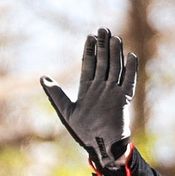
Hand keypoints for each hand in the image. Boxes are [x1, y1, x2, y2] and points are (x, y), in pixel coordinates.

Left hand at [41, 27, 137, 174]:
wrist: (100, 146)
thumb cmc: (82, 131)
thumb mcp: (65, 110)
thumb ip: (55, 94)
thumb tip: (42, 78)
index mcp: (87, 89)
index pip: (89, 64)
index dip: (90, 50)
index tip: (90, 36)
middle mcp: (101, 87)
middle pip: (103, 62)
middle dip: (103, 46)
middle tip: (103, 29)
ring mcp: (112, 92)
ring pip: (115, 68)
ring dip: (115, 53)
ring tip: (116, 38)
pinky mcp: (123, 99)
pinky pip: (128, 81)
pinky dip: (131, 69)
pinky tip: (131, 56)